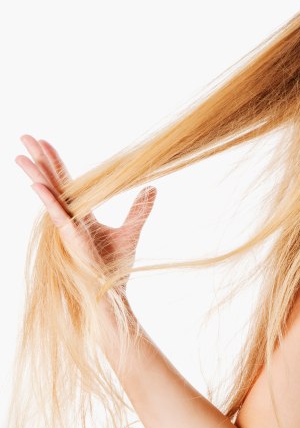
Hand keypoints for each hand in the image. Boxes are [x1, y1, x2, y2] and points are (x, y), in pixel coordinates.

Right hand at [15, 134, 156, 310]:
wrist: (112, 290)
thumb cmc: (116, 265)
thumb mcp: (131, 231)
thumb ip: (139, 209)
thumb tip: (152, 187)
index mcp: (81, 213)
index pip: (66, 182)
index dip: (56, 162)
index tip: (45, 142)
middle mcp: (70, 217)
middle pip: (52, 182)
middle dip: (39, 160)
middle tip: (24, 136)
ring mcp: (67, 227)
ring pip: (49, 195)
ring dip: (36, 174)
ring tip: (20, 155)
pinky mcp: (71, 237)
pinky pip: (57, 215)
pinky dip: (48, 200)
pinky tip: (37, 184)